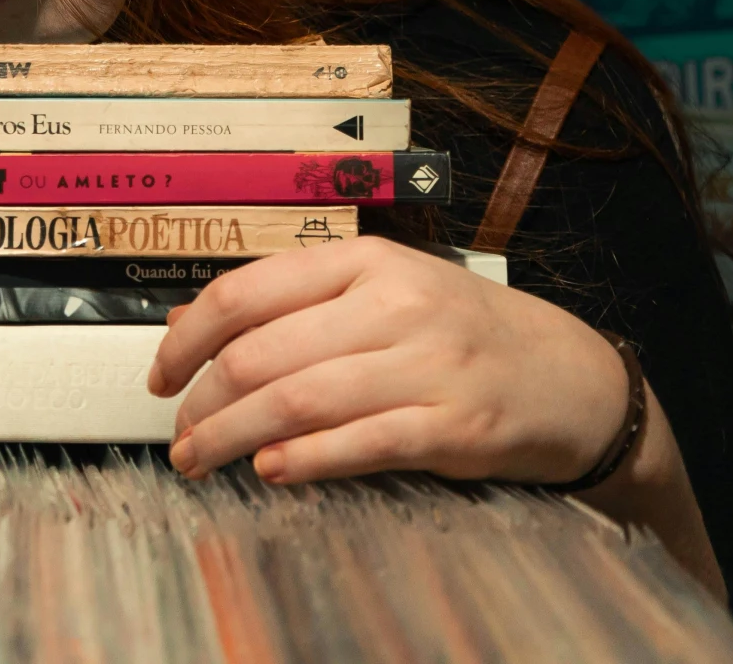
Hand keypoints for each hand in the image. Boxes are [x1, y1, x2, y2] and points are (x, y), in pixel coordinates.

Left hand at [149, 237, 629, 485]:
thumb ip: (297, 306)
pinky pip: (360, 443)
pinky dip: (305, 460)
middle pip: (262, 352)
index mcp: (367, 261)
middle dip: (203, 401)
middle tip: (179, 434)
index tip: (160, 375)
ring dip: (234, 437)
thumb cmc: (463, 334)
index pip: (247, 292)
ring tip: (202, 459)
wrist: (572, 378)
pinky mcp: (454, 424)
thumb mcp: (383, 293)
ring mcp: (427, 363)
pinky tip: (270, 470)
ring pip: (299, 399)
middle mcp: (394, 303)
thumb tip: (194, 325)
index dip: (188, 339)